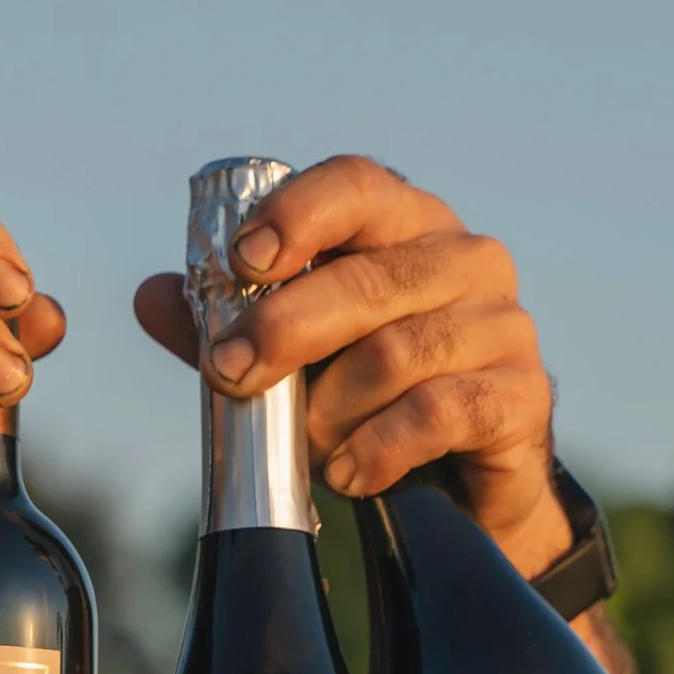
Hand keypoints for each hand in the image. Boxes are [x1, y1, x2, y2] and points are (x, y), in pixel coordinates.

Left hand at [135, 156, 569, 573]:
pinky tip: (348, 474)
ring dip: (332, 406)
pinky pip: (442, 412)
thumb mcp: (294, 359)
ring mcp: (502, 325)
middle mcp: (465, 260)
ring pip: (399, 352)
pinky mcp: (521, 395)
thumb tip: (151, 296)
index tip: (243, 260)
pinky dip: (381, 446)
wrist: (464, 487)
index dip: (298, 213)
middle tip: (231, 375)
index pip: (356, 186)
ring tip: (304, 446)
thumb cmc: (370, 401)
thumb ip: (228, 326)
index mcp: (406, 228)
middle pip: (369, 278)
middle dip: (286, 327)